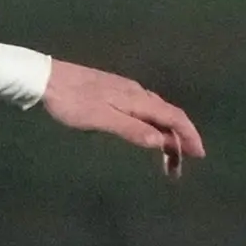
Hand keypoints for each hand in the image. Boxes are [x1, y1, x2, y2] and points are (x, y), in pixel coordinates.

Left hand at [43, 60, 206, 177]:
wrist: (45, 78)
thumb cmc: (71, 102)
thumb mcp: (100, 119)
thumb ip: (131, 129)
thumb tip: (161, 142)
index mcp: (138, 100)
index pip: (174, 117)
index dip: (189, 136)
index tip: (199, 155)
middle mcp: (137, 93)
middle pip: (168, 116)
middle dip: (178, 140)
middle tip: (177, 167)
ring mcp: (125, 90)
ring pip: (156, 113)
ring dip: (165, 134)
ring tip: (164, 156)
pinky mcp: (113, 91)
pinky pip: (143, 110)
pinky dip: (152, 125)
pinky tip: (145, 132)